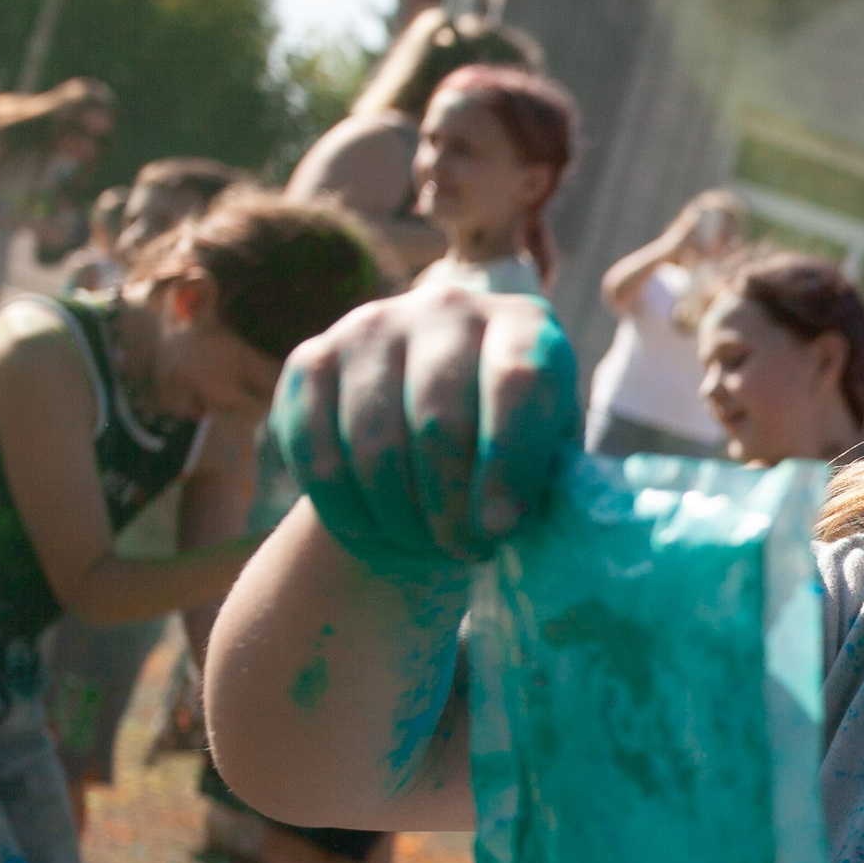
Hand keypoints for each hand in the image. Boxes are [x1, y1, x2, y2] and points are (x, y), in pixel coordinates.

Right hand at [272, 286, 577, 576]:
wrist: (438, 427)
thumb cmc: (516, 450)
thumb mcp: (551, 459)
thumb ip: (549, 483)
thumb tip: (508, 524)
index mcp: (525, 325)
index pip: (516, 382)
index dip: (506, 463)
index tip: (497, 531)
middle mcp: (447, 309)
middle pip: (437, 421)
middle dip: (451, 508)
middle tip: (465, 553)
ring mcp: (371, 326)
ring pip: (372, 444)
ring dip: (399, 518)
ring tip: (427, 549)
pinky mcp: (311, 358)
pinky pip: (313, 451)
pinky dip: (345, 511)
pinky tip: (377, 535)